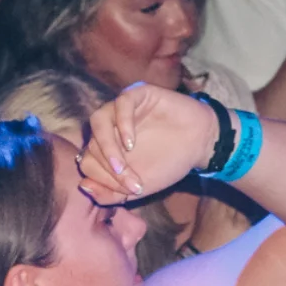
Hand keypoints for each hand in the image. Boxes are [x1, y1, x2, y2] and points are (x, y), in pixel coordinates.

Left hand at [79, 83, 220, 202]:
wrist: (200, 144)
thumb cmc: (168, 163)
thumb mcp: (139, 187)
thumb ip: (110, 192)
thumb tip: (84, 187)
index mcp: (104, 148)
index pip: (88, 163)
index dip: (104, 180)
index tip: (131, 190)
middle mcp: (107, 127)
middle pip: (91, 145)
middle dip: (110, 169)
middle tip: (132, 182)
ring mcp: (120, 108)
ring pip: (98, 122)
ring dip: (106, 147)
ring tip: (122, 164)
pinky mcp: (137, 93)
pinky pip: (120, 104)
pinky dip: (122, 124)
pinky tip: (130, 143)